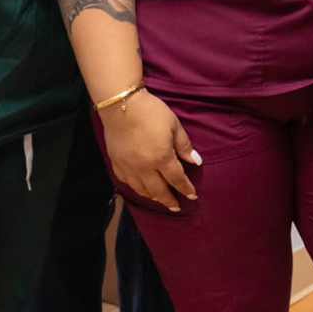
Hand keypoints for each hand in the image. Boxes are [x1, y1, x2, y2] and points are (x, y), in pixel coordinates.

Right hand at [101, 88, 201, 210]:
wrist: (121, 105)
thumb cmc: (151, 112)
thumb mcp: (173, 124)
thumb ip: (184, 145)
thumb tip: (196, 161)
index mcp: (161, 158)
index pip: (176, 179)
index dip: (186, 189)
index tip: (192, 196)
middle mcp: (144, 168)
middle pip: (159, 191)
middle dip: (169, 200)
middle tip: (176, 207)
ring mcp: (129, 168)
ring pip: (142, 191)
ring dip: (153, 197)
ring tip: (160, 199)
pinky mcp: (117, 164)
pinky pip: (127, 183)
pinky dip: (137, 188)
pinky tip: (141, 187)